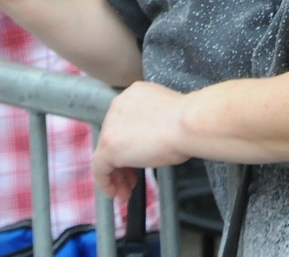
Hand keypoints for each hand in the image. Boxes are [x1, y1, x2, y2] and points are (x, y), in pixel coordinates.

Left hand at [91, 82, 188, 196]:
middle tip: (133, 179)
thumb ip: (154, 124)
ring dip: (116, 175)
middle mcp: (118, 106)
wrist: (189, 124)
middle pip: (113, 139)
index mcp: (134, 95)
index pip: (124, 123)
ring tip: (126, 191)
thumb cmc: (188, 122)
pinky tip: (116, 193)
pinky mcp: (108, 144)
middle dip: (122, 162)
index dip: (130, 144)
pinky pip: (100, 169)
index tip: (138, 158)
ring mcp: (111, 125)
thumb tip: (153, 142)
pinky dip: (106, 183)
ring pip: (105, 154)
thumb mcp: (168, 117)